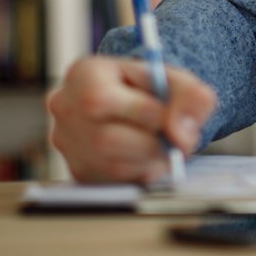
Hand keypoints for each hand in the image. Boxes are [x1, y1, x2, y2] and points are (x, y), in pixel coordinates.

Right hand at [46, 56, 216, 182]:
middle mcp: (66, 109)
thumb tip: (182, 135)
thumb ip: (189, 96)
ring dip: (150, 160)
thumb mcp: (173, 78)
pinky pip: (113, 182)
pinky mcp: (79, 171)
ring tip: (167, 144)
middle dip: (152, 142)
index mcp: (83, 74)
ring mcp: (67, 144)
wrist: (134, 98)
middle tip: (178, 139)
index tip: (172, 118)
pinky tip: (150, 155)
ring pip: (112, 165)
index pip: (100, 100)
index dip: (143, 112)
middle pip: (106, 139)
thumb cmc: (150, 85)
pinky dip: (141, 172)